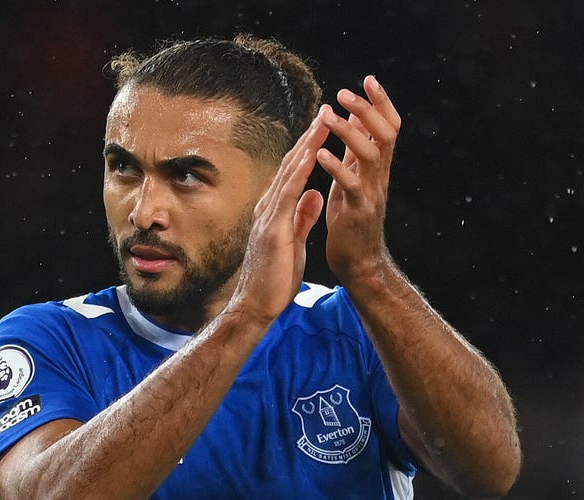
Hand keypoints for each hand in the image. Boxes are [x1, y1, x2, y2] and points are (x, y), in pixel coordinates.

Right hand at [227, 110, 331, 322]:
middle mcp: (269, 207)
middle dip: (310, 137)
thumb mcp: (294, 242)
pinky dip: (300, 172)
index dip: (309, 149)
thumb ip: (303, 217)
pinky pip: (288, 194)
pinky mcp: (272, 229)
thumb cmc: (273, 280)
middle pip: (290, 164)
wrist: (256, 306)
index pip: (293, 173)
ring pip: (289, 172)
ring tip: (324, 121)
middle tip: (327, 110)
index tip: (325, 128)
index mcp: (275, 211)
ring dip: (307, 145)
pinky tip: (311, 154)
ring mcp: (268, 216)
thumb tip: (315, 194)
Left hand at [317, 75, 401, 281]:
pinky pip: (351, 186)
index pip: (388, 127)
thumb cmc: (351, 220)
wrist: (358, 263)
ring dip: (349, 132)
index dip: (381, 103)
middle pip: (385, 134)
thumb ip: (356, 152)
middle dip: (367, 110)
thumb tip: (358, 119)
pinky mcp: (358, 212)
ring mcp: (372, 194)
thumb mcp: (354, 179)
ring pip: (370, 155)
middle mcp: (380, 177)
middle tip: (345, 93)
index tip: (369, 80)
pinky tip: (320, 154)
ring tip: (329, 116)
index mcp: (377, 168)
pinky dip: (336, 168)